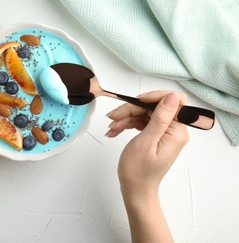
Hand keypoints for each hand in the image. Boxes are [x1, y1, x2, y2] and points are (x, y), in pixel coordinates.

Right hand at [106, 91, 188, 241]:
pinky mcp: (156, 136)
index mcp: (177, 131)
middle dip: (132, 110)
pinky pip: (142, 122)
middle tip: (113, 117)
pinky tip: (115, 131)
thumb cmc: (139, 172)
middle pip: (154, 106)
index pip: (173, 101)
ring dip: (126, 117)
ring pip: (145, 113)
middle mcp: (174, 130)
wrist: (136, 190)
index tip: (136, 102)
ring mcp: (165, 133)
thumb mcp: (146, 142)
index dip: (154, 97)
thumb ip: (160, 118)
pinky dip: (128, 124)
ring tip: (111, 128)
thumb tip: (171, 97)